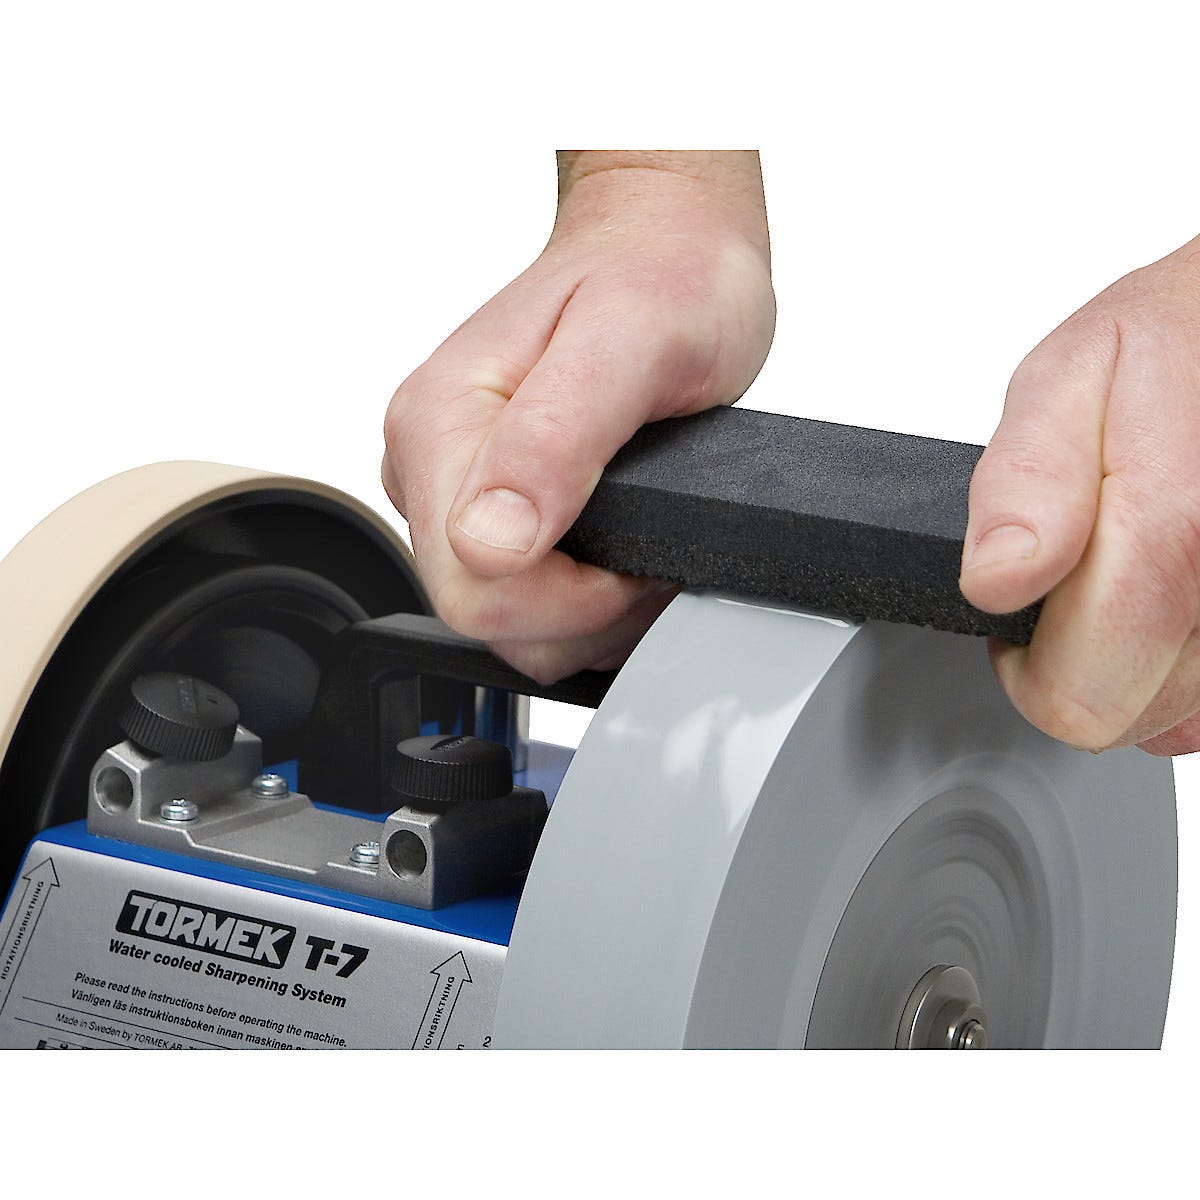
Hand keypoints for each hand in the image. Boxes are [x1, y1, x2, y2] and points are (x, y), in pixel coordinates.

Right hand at [383, 151, 774, 681]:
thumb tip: (488, 542)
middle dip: (580, 610)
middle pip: (482, 615)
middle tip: (645, 543)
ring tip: (638, 536)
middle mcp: (428, 459)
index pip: (473, 590)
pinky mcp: (482, 504)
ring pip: (503, 619)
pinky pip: (518, 597)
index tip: (633, 557)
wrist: (665, 247)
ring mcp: (452, 487)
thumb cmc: (664, 277)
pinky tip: (618, 544)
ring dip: (585, 609)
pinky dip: (580, 598)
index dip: (570, 602)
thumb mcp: (633, 342)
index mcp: (440, 423)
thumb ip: (556, 440)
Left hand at [961, 234, 1199, 753]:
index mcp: (1179, 528)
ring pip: (1179, 718)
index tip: (1022, 602)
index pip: (1080, 695)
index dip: (1025, 666)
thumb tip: (996, 578)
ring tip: (1135, 566)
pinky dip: (1188, 660)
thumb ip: (1023, 482)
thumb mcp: (1066, 379)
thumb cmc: (1179, 343)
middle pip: (1127, 719)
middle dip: (1080, 662)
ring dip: (1141, 661)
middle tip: (1075, 577)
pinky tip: (1176, 592)